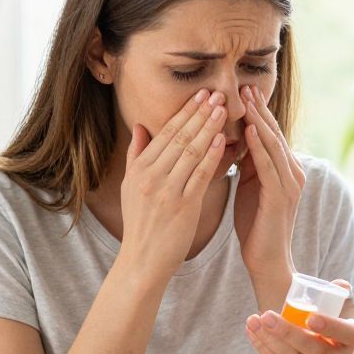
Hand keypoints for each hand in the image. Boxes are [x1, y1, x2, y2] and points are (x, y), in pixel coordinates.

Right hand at [119, 89, 228, 282]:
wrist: (143, 261)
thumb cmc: (141, 224)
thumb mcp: (129, 187)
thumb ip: (136, 155)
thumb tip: (140, 126)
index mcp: (139, 169)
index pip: (166, 133)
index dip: (185, 112)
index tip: (201, 94)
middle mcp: (151, 176)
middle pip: (180, 137)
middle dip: (200, 112)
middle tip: (218, 92)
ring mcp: (166, 190)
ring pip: (191, 151)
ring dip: (209, 127)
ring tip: (224, 108)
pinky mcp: (182, 206)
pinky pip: (199, 175)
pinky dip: (211, 155)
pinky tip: (222, 140)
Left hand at [235, 84, 305, 307]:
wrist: (266, 259)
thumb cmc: (256, 224)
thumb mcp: (249, 185)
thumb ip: (247, 162)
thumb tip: (234, 138)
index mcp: (284, 168)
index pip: (270, 133)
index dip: (258, 111)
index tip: (242, 90)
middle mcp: (292, 171)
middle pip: (274, 132)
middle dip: (259, 108)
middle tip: (244, 85)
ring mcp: (289, 182)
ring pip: (272, 143)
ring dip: (259, 119)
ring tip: (246, 99)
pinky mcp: (281, 195)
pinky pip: (269, 164)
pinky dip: (259, 145)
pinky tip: (249, 129)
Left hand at [245, 292, 353, 353]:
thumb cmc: (321, 328)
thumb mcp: (331, 313)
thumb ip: (335, 296)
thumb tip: (341, 284)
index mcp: (353, 339)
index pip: (349, 334)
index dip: (331, 327)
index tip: (310, 317)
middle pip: (316, 350)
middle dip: (288, 332)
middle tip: (267, 315)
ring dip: (270, 339)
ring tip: (253, 320)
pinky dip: (263, 348)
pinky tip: (252, 333)